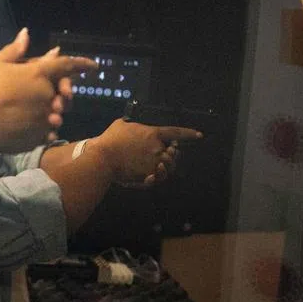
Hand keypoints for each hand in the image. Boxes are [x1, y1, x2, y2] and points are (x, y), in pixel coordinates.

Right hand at [0, 29, 94, 152]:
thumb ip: (14, 50)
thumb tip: (26, 33)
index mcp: (39, 74)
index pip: (67, 65)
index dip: (82, 64)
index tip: (94, 66)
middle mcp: (48, 95)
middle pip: (63, 93)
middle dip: (62, 94)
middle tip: (51, 96)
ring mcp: (46, 117)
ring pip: (57, 114)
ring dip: (51, 112)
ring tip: (35, 113)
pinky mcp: (40, 136)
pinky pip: (49, 132)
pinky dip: (44, 129)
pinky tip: (30, 128)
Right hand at [87, 119, 202, 187]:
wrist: (103, 157)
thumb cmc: (110, 140)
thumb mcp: (120, 124)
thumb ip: (129, 123)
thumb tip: (128, 123)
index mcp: (153, 134)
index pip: (175, 132)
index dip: (188, 133)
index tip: (199, 135)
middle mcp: (157, 149)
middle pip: (173, 154)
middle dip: (172, 155)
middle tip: (168, 155)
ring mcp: (153, 163)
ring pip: (168, 168)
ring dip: (166, 167)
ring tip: (159, 166)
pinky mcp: (147, 175)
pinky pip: (157, 179)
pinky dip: (156, 178)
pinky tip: (152, 177)